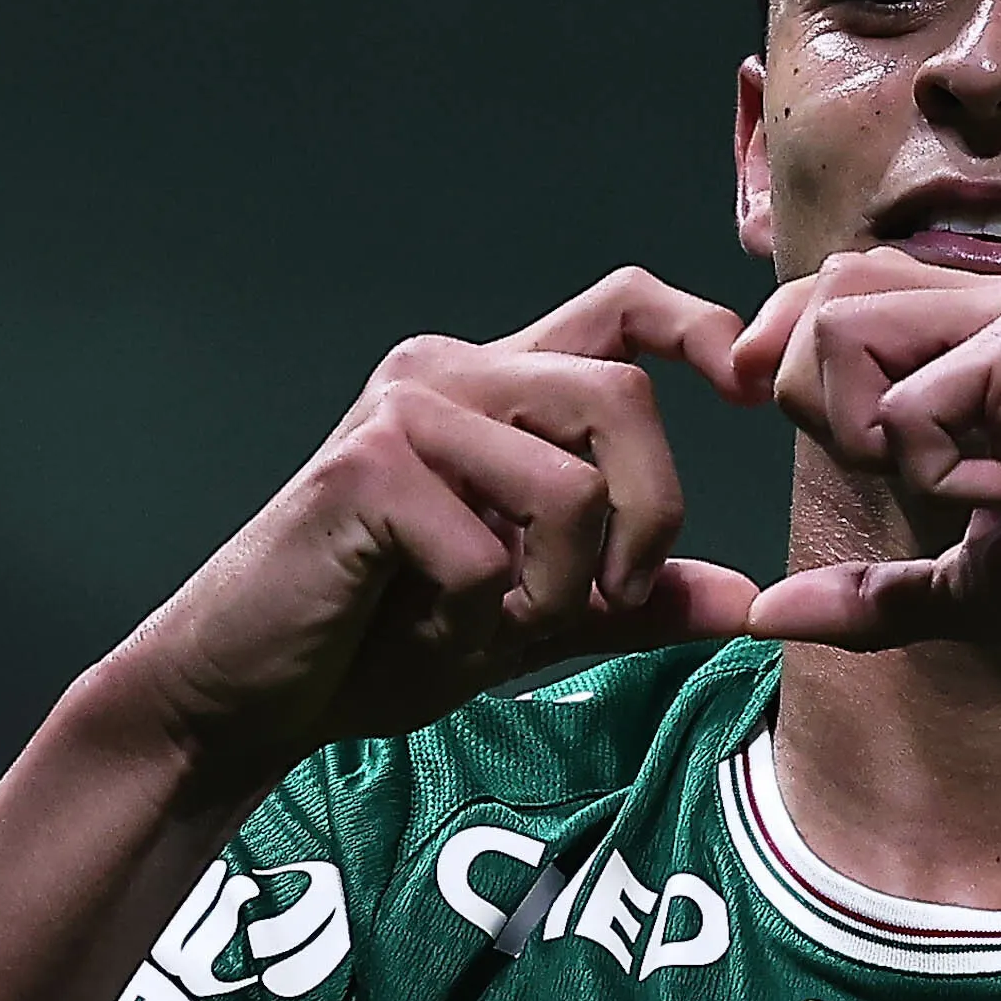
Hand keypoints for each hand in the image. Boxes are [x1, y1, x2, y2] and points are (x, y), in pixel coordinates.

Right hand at [107, 268, 763, 770]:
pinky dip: (480, 615)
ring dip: (558, 585)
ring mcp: (404, 412)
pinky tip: (429, 626)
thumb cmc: (380, 642)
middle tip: (607, 599)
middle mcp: (452, 372)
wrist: (251, 692)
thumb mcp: (532, 619)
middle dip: (645, 519)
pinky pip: (488, 548)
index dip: (702, 331)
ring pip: (567, 482)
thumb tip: (749, 600)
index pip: (621, 308)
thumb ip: (634, 602)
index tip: (750, 392)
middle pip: (621, 398)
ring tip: (499, 620)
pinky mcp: (364, 469)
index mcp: (498, 387)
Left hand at [730, 250, 1000, 682]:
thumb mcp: (966, 585)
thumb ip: (871, 590)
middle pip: (824, 290)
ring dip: (868, 428)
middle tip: (893, 472)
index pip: (839, 292)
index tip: (808, 435)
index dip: (789, 357)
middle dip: (813, 395)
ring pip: (844, 323)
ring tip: (959, 486)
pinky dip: (931, 469)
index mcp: (987, 336)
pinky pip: (907, 398)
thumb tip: (765, 615)